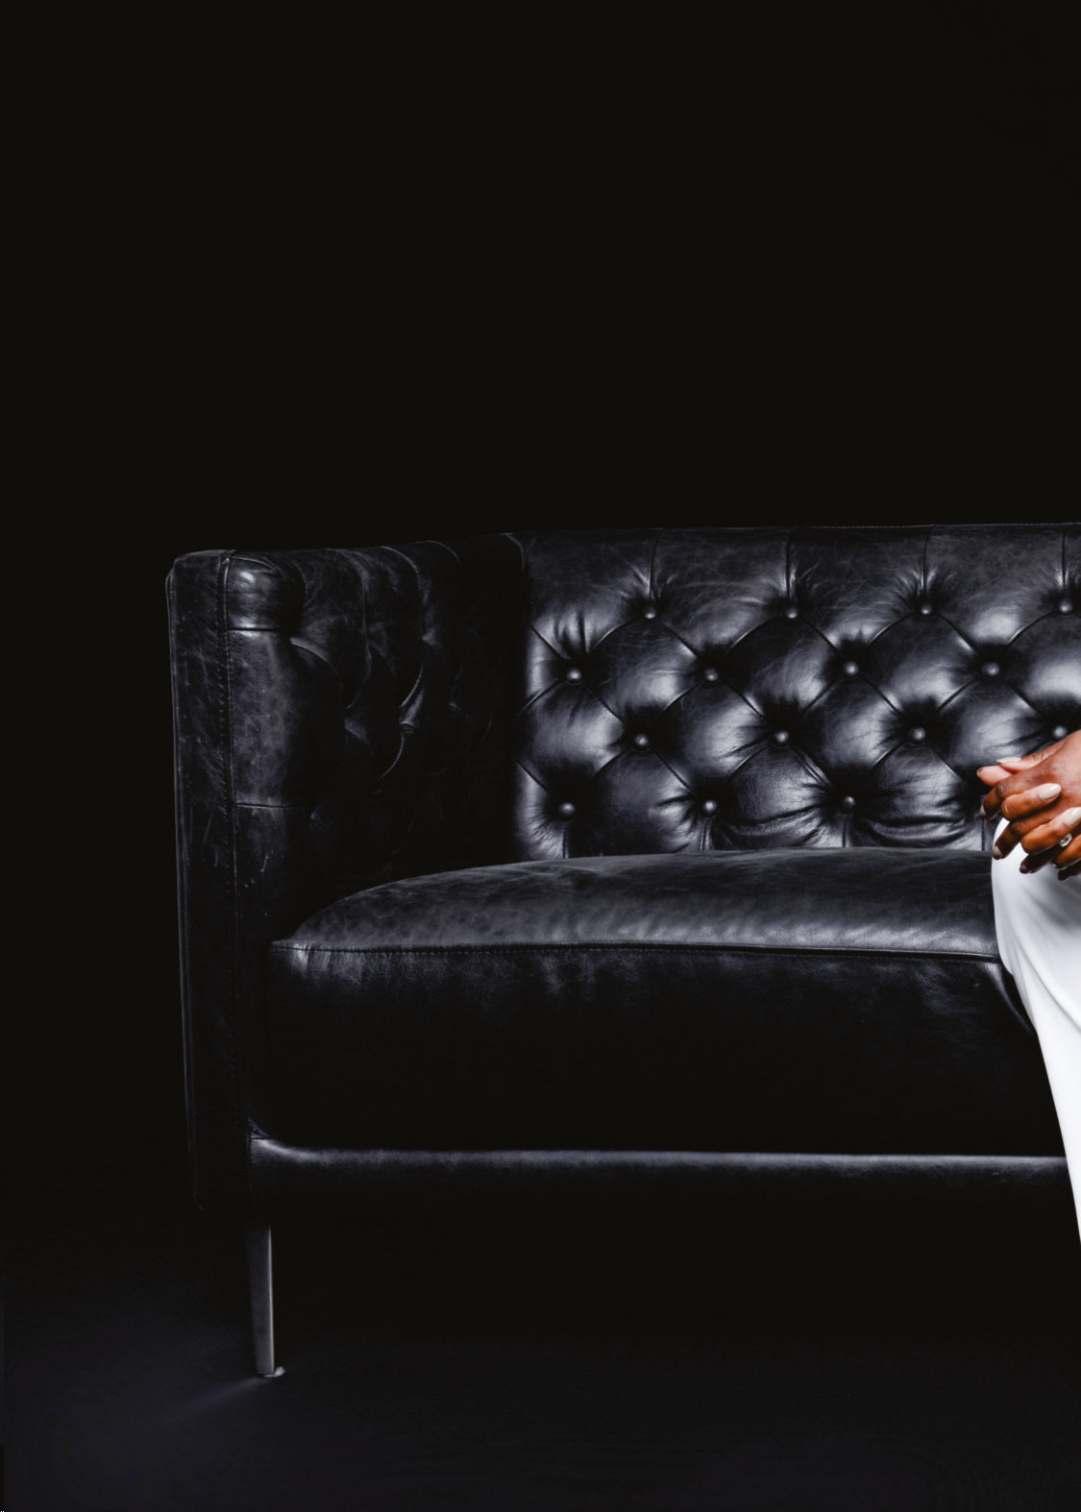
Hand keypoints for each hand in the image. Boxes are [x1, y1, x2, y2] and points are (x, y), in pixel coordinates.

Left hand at [976, 730, 1080, 878]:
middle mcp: (1065, 796)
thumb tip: (991, 770)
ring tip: (1024, 866)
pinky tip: (1057, 868)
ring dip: (1031, 858)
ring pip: (1044, 845)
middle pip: (1020, 825)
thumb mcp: (1066, 746)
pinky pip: (1076, 854)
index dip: (991, 803)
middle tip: (998, 852)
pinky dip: (1064, 864)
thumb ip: (1030, 763)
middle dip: (1004, 840)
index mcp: (1052, 773)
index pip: (1007, 793)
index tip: (987, 812)